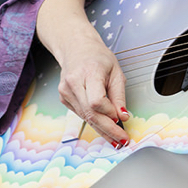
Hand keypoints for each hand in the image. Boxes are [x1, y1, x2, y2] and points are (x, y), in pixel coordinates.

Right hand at [36, 0, 130, 145]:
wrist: (76, 47)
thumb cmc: (98, 57)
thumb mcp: (116, 71)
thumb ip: (119, 95)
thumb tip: (123, 116)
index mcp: (89, 72)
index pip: (97, 101)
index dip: (110, 113)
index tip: (123, 120)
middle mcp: (74, 82)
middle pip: (90, 113)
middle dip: (108, 129)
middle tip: (122, 140)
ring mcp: (66, 91)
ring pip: (85, 117)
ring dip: (102, 129)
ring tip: (116, 138)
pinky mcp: (63, 97)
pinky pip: (81, 113)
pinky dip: (93, 120)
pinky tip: (104, 125)